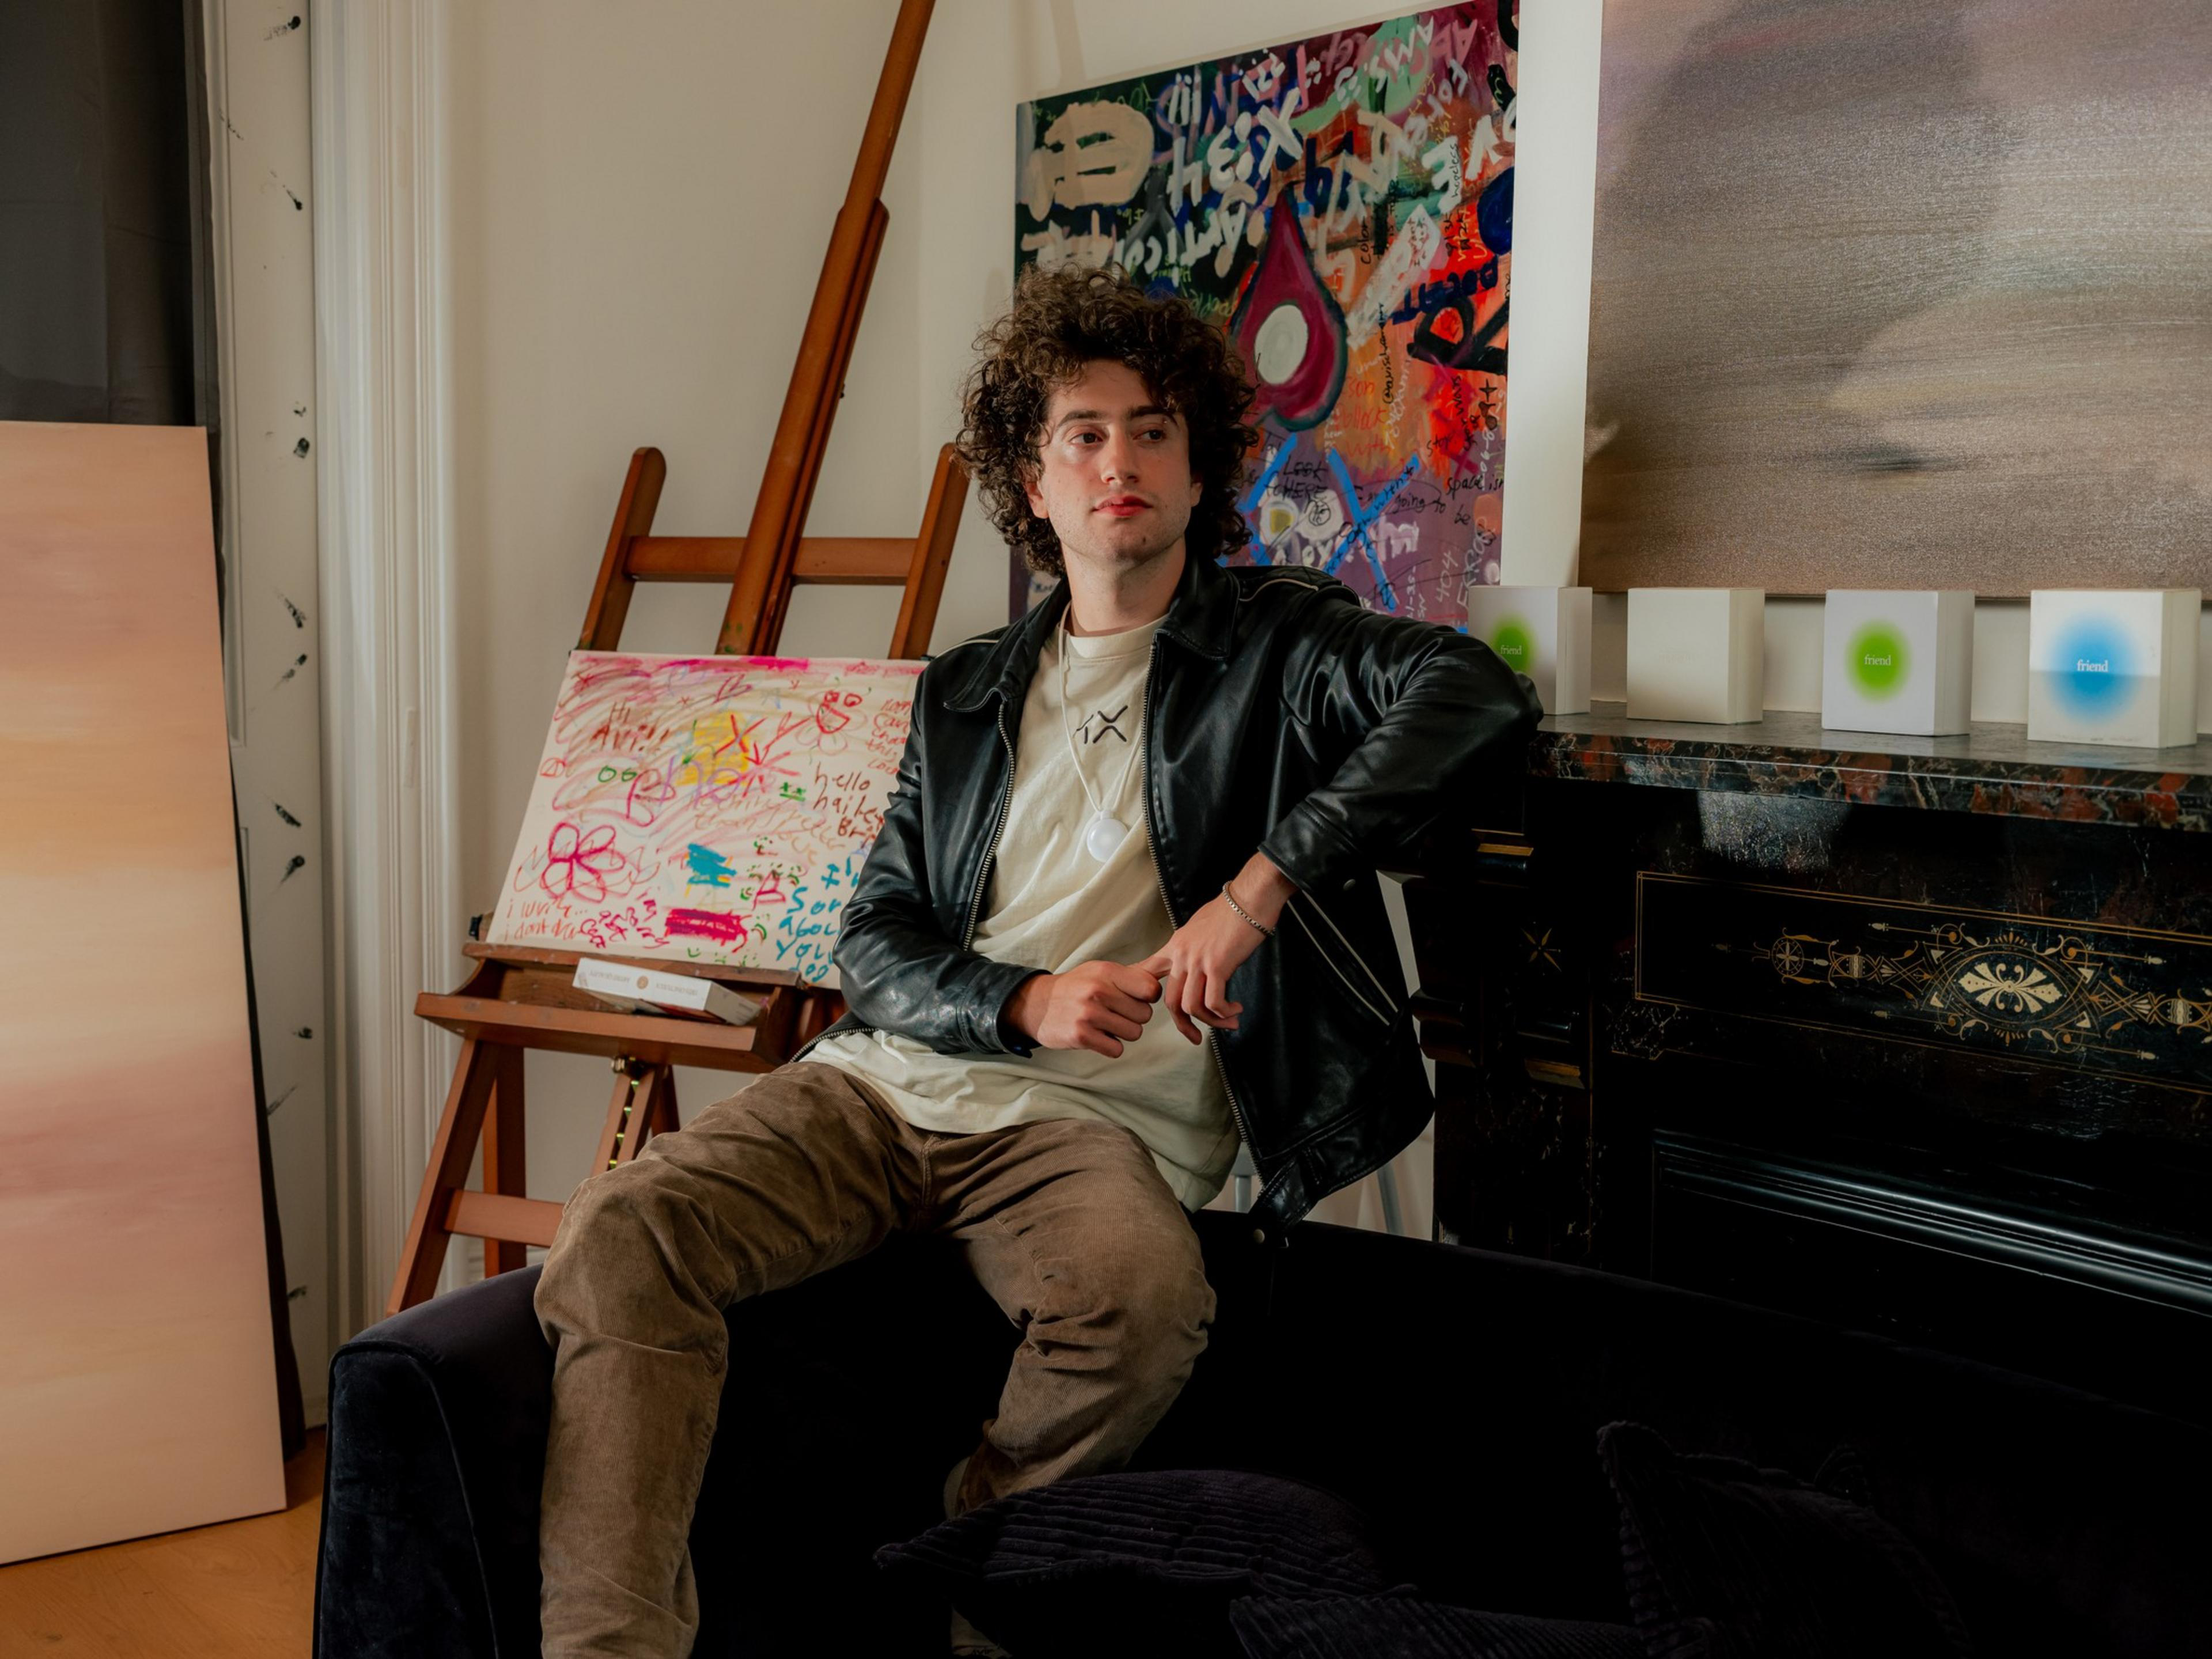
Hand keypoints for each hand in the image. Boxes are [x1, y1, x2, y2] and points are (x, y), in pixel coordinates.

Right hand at [1004, 960, 1162, 1056]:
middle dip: (1133, 1017)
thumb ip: (1131, 975)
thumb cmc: (1076, 987)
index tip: (1134, 998)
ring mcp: (1089, 1013)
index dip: (1148, 998)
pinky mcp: (1081, 1035)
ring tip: (1105, 1024)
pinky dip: (1110, 1047)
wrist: (1037, 1004)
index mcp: (1107, 971)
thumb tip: (1166, 971)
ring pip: (1134, 1033)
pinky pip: (1116, 1050)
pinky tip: (1097, 1036)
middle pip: (1145, 1015)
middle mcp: (1098, 990)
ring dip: (1122, 1033)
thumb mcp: (1100, 971)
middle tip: (1114, 1013)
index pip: (1151, 989)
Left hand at [1138, 853, 1295, 1044]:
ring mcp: (1197, 961)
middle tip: (1195, 1038)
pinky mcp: (1217, 965)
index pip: (1147, 972)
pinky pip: (1213, 1002)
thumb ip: (1193, 948)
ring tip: (1229, 1021)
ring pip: (1192, 1006)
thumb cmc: (1231, 910)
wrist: (1249, 898)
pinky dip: (1224, 1013)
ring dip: (1212, 1021)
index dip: (1143, 995)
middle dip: (1183, 1025)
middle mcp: (1181, 955)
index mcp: (1174, 946)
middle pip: (1171, 1001)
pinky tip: (1235, 1010)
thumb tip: (1198, 965)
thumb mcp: (1200, 927)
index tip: (1148, 1011)